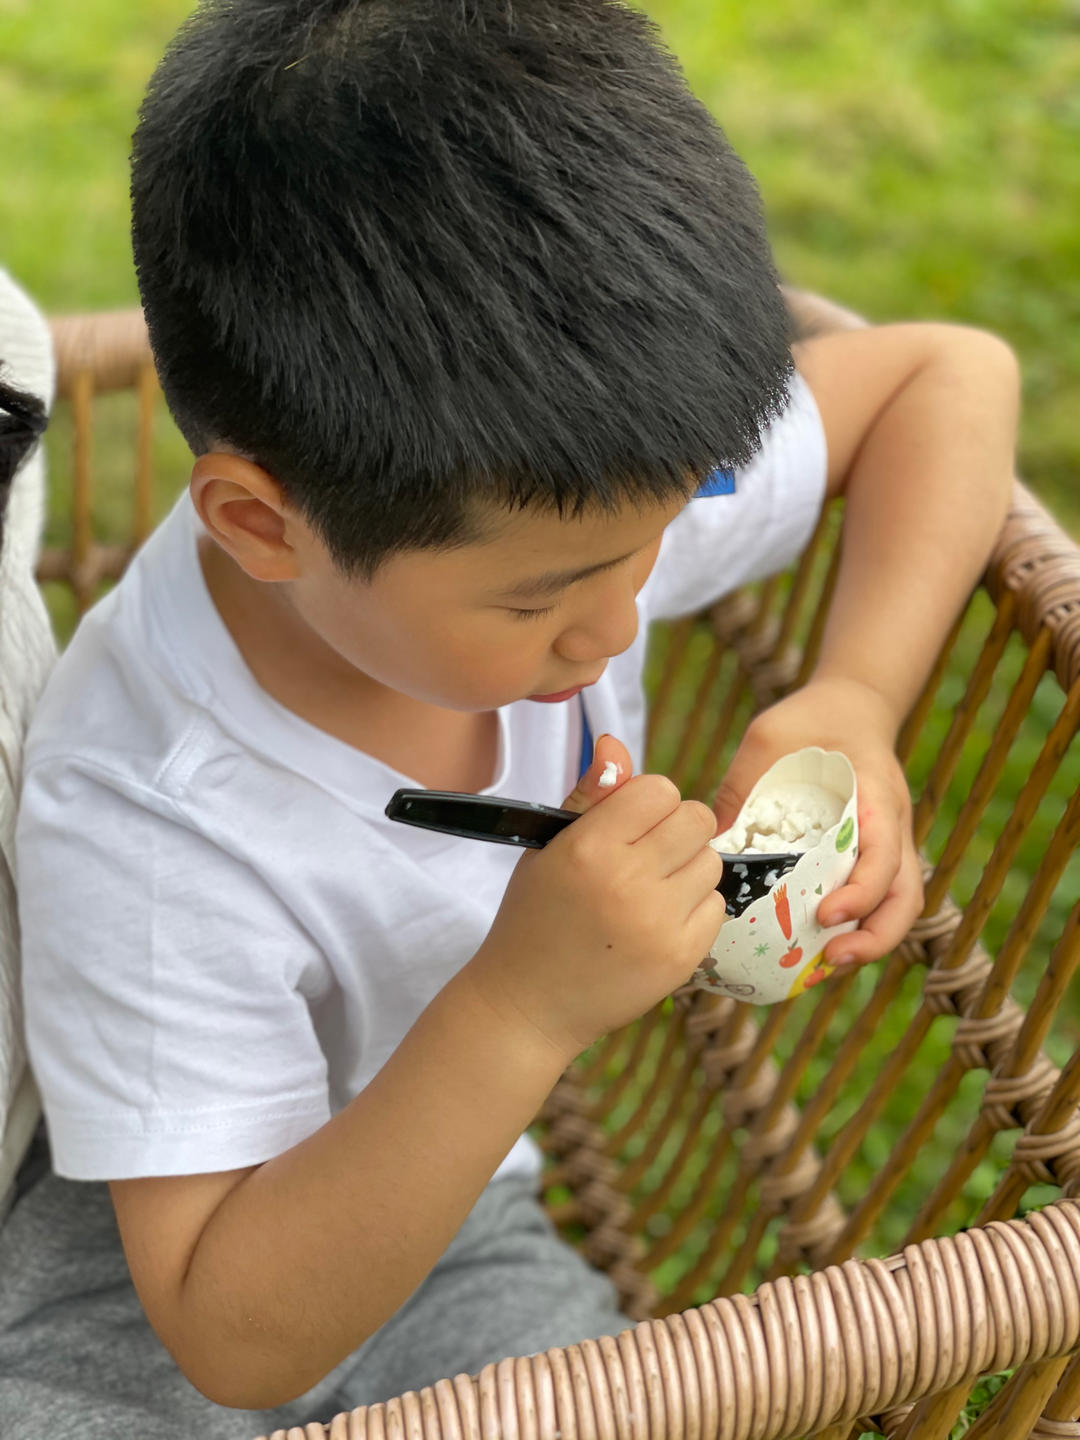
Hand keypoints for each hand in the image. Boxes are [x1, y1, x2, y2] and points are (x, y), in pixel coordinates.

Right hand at [467, 734, 725, 1059]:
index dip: (647, 803)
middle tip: (646, 855)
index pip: (659, 789)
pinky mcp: (680, 958)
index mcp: (589, 848)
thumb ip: (589, 795)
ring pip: (711, 861)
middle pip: (696, 819)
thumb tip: (616, 742)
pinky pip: (715, 907)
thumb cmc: (534, 917)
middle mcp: (627, 882)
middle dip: (675, 830)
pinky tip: (656, 921)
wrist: (528, 1005)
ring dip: (687, 869)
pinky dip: (693, 909)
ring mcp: (658, 924)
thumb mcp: (548, 847)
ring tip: (649, 890)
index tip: (629, 825)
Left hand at [712, 677, 923, 970]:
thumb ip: (744, 785)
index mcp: (876, 797)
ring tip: (822, 968)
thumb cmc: (807, 720)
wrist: (848, 706)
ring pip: (895, 906)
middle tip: (830, 961)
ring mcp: (886, 846)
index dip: (862, 893)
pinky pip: (873, 900)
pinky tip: (814, 947)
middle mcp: (891, 828)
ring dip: (867, 942)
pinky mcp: (869, 857)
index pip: (886, 857)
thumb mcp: (767, 739)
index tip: (828, 913)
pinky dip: (853, 928)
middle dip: (874, 938)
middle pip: (903, 897)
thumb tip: (709, 846)